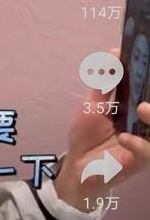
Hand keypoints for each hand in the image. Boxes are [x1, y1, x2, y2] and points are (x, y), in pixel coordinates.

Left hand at [54, 49, 149, 211]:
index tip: (144, 57)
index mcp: (135, 106)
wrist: (77, 166)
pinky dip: (139, 144)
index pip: (148, 89)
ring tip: (143, 108)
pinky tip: (126, 137)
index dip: (149, 75)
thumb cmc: (86, 134)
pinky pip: (148, 151)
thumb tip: (114, 53)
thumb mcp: (92, 104)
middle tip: (147, 89)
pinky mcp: (141, 160)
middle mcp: (145, 122)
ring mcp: (145, 141)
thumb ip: (104, 81)